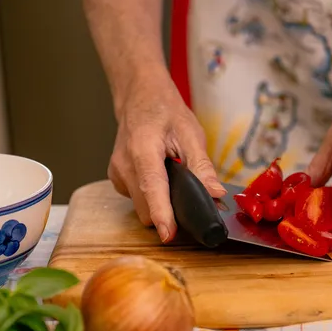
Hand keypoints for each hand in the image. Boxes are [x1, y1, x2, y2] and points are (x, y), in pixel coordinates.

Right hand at [109, 77, 225, 242]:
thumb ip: (202, 166)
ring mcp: (116, 173)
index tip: (169, 234)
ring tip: (172, 180)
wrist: (138, 96)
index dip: (162, 214)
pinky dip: (151, 196)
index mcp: (142, 149)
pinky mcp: (116, 179)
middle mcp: (124, 165)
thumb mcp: (190, 133)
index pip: (152, 188)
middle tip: (189, 197)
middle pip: (146, 207)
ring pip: (141, 207)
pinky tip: (160, 177)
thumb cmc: (164, 110)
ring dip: (159, 204)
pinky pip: (136, 200)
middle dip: (168, 212)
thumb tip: (215, 193)